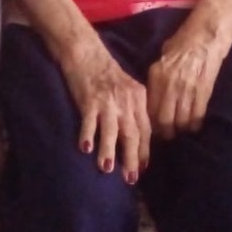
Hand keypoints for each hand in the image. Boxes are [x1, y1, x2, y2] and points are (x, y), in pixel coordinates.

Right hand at [61, 45, 149, 183]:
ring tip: (107, 169)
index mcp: (138, 97)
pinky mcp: (89, 99)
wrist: (87, 52)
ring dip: (109, 150)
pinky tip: (85, 148)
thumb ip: (133, 109)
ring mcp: (107, 100)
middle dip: (132, 157)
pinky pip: (89, 120)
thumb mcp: (127, 89)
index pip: (145, 128)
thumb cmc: (106, 74)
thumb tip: (137, 137)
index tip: (143, 168)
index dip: (145, 150)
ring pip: (111, 130)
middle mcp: (125, 100)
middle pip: (131, 133)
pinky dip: (88, 134)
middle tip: (130, 178)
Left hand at [147, 26, 228, 139]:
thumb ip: (158, 76)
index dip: (151, 123)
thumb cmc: (183, 40)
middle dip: (165, 132)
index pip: (149, 108)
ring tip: (180, 130)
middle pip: (164, 120)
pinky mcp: (204, 91)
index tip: (153, 129)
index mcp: (156, 75)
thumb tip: (155, 93)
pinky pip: (197, 115)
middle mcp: (170, 85)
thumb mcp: (163, 56)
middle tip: (167, 135)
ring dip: (180, 129)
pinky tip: (193, 126)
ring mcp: (188, 89)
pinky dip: (194, 124)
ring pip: (181, 121)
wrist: (207, 34)